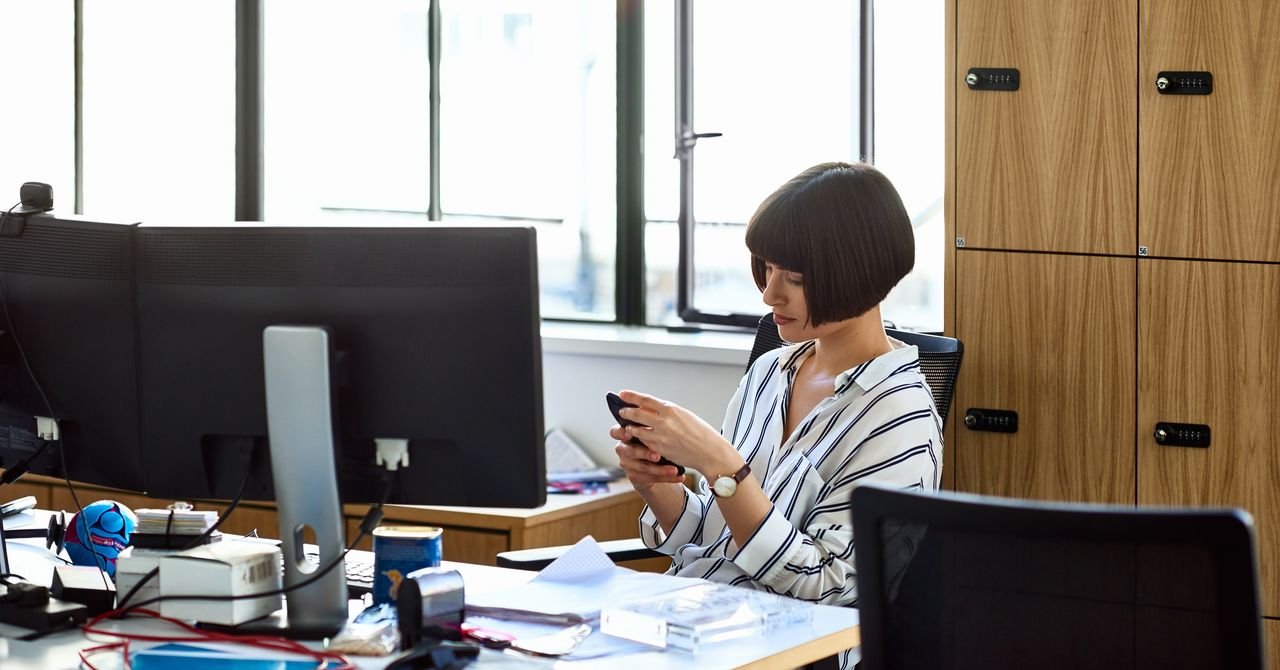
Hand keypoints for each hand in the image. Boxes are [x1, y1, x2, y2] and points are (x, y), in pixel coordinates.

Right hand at [611, 424, 682, 490]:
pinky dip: (667, 478)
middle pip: (630, 451)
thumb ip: (650, 423)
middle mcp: (623, 449)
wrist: (654, 462)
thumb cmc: (654, 439)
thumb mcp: (651, 430)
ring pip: (642, 467)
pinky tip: (679, 477)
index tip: (630, 433)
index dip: (621, 433)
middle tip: (658, 456)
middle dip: (645, 453)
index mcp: (625, 434)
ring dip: (660, 469)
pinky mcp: (635, 476)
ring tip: (674, 470)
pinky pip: (651, 478)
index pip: (615, 432)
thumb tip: (656, 411)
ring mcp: (627, 464)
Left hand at [613, 390, 739, 476]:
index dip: (631, 396)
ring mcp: (660, 436)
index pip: (644, 400)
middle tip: (622, 411)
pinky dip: (639, 440)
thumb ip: (667, 412)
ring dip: (630, 427)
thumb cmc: (701, 432)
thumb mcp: (684, 415)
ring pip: (636, 430)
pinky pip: (644, 443)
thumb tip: (651, 409)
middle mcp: (663, 421)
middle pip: (636, 414)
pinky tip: (638, 438)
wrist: (709, 451)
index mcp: (670, 409)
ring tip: (628, 426)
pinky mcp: (659, 449)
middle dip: (626, 412)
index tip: (622, 394)